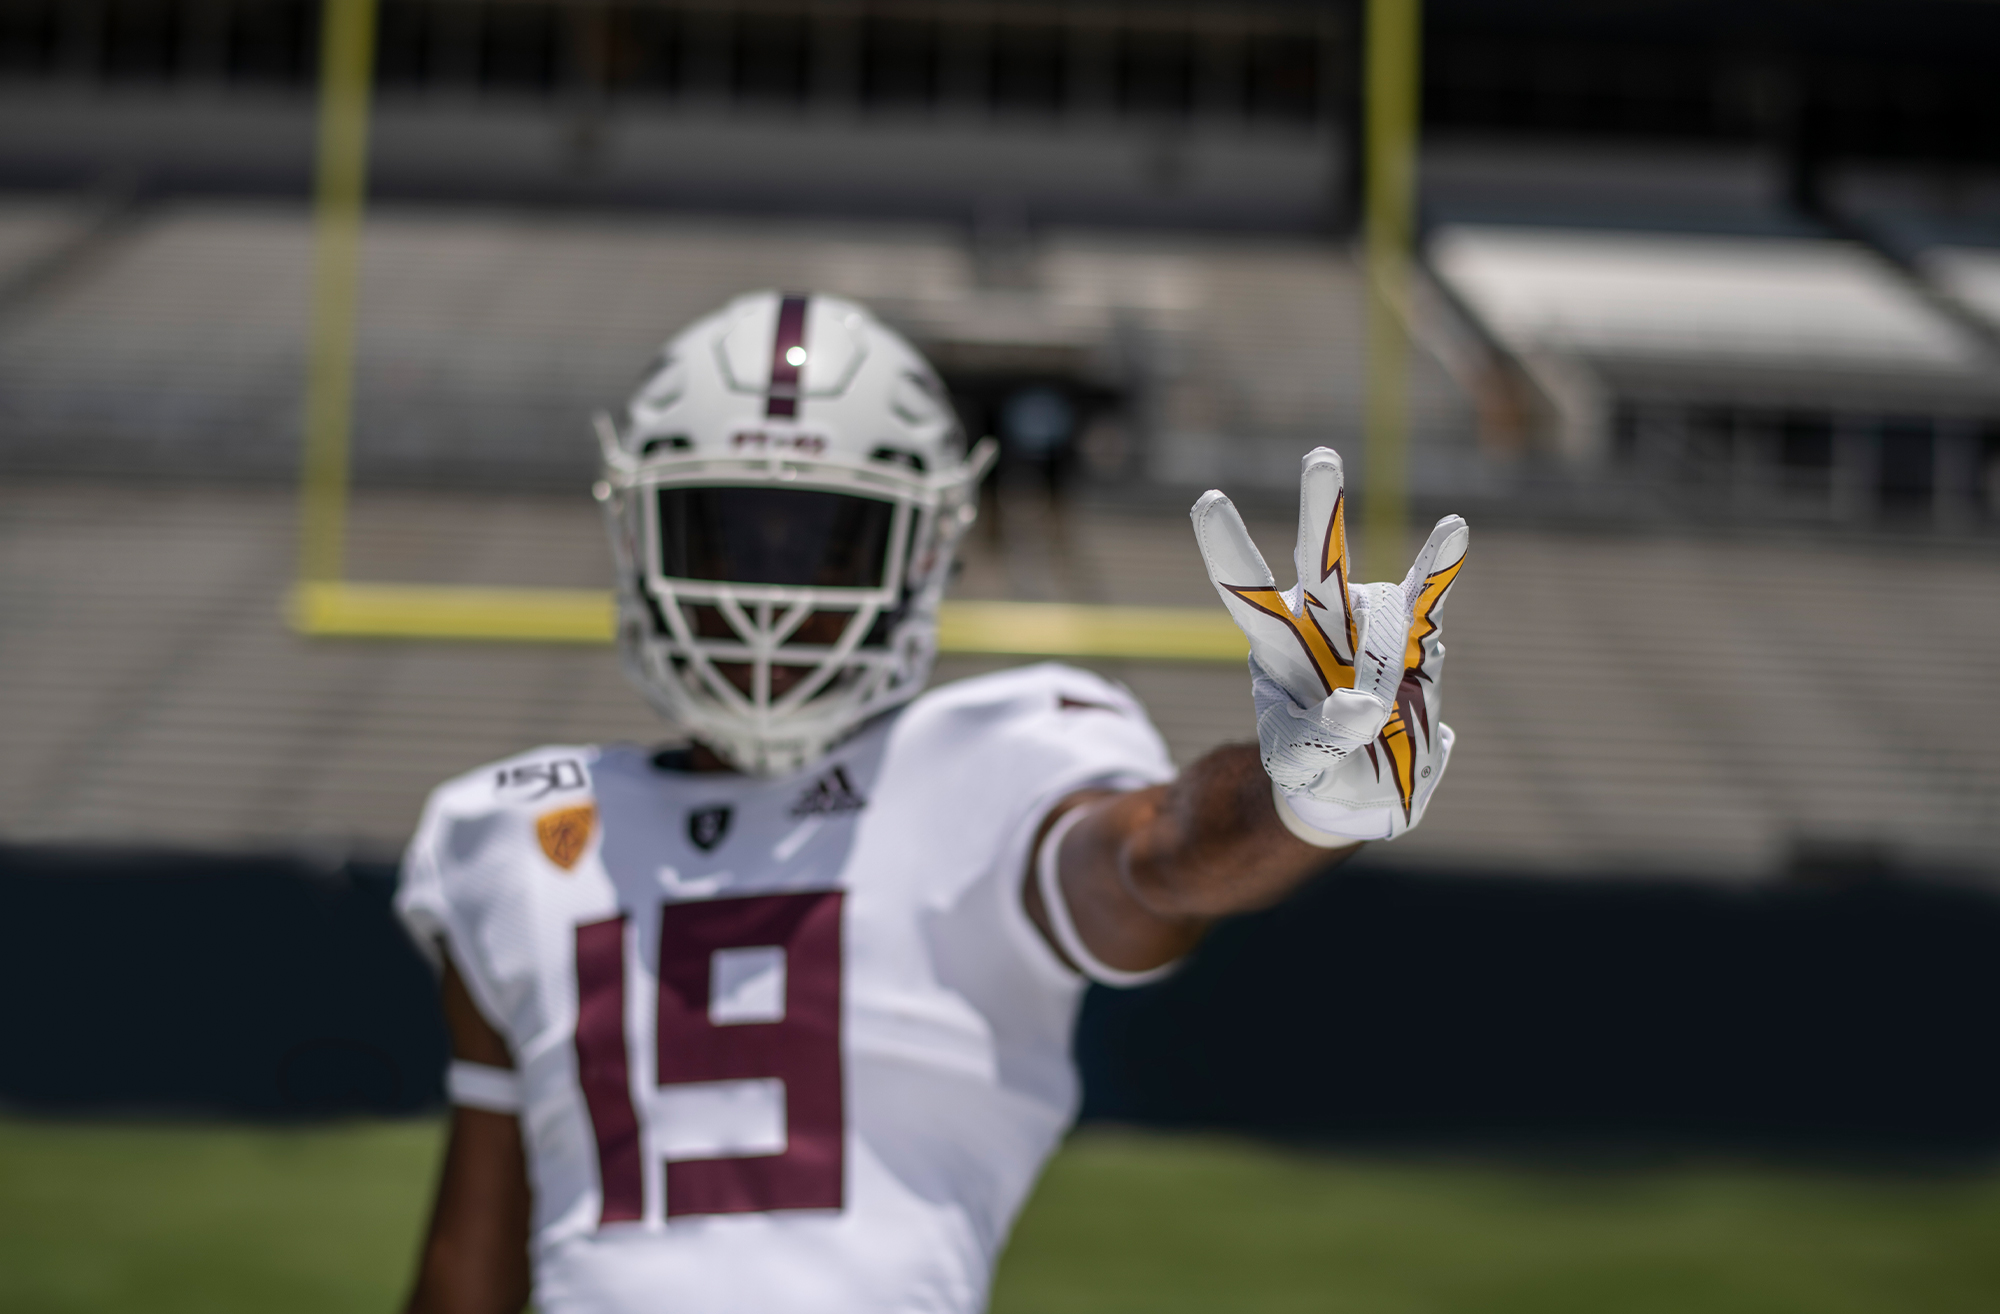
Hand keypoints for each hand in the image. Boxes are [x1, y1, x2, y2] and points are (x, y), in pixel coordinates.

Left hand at [1190, 447, 1467, 841]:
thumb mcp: (1300, 766)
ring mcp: (1369, 628)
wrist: (1358, 785)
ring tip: (1445, 558)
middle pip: (1319, 564)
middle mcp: (1322, 623)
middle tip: (1322, 457)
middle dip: (1324, 512)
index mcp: (1276, 649)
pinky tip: (1454, 530)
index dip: (1229, 551)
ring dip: (1414, 587)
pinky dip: (1440, 570)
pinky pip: (1428, 603)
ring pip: (1384, 595)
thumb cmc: (1315, 769)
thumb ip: (1320, 740)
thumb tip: (1359, 706)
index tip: (1210, 500)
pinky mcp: (1412, 643)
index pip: (1244, 595)